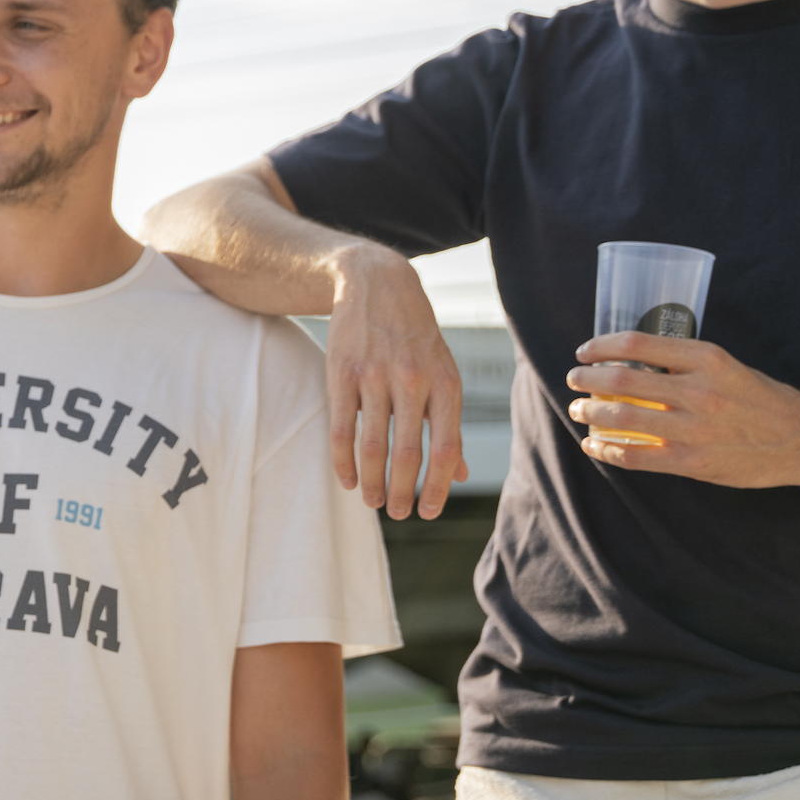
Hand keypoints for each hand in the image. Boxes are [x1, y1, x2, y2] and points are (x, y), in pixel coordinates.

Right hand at [324, 247, 467, 518]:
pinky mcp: (342, 374)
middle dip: (403, 491)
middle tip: (399, 514)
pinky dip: (343, 460)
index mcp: (446, 384)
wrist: (377, 285)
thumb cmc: (416, 337)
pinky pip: (341, 428)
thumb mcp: (444, 372)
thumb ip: (449, 422)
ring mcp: (375, 377)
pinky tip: (347, 479)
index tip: (428, 512)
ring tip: (373, 503)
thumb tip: (458, 474)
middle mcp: (413, 382)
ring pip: (372, 445)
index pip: (445, 448)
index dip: (438, 486)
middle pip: (408, 452)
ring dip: (372, 481)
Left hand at [567, 332, 799, 485]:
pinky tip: (593, 444)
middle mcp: (699, 391)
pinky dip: (605, 449)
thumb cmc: (758, 399)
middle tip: (574, 380)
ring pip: (621, 417)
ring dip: (589, 412)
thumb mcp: (726, 367)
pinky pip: (634, 456)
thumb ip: (684, 364)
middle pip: (621, 379)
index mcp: (707, 359)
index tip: (584, 352)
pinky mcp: (691, 461)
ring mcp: (694, 429)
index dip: (600, 346)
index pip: (637, 344)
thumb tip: (631, 360)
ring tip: (578, 409)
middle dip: (586, 379)